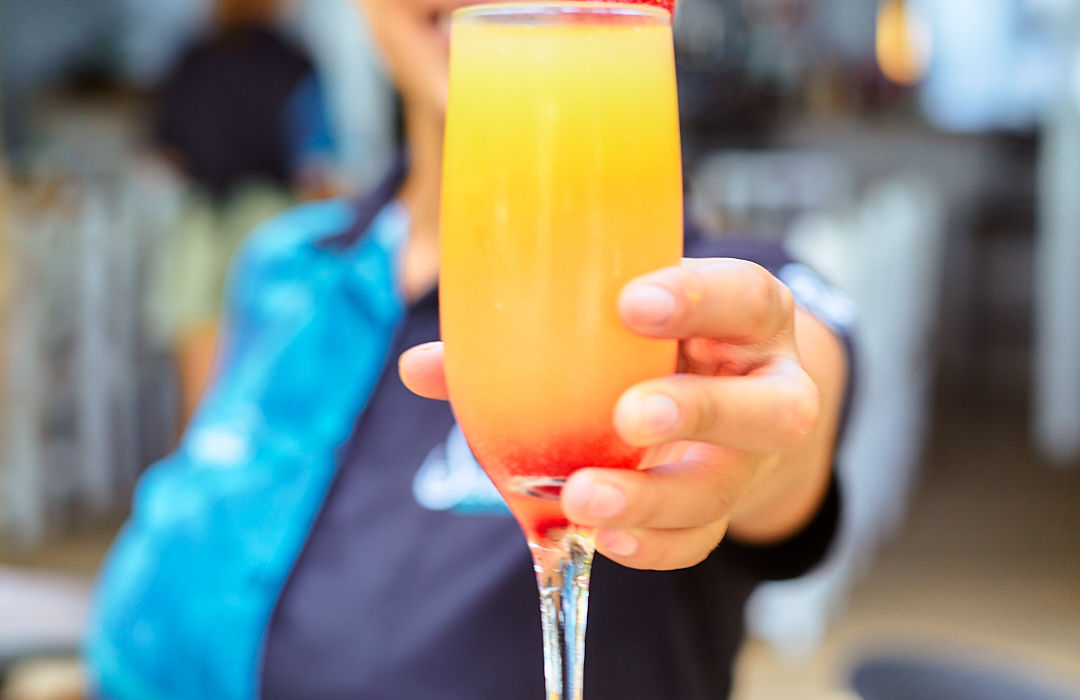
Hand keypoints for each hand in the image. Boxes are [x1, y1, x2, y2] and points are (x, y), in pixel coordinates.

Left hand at [400, 259, 829, 570]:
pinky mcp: (729, 508)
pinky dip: (652, 544)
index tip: (632, 301)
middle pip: (768, 407)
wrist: (729, 394)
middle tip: (629, 416)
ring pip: (730, 485)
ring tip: (586, 499)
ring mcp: (754, 457)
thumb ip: (535, 336)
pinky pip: (703, 538)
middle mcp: (770, 388)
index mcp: (748, 319)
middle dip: (698, 412)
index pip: (744, 296)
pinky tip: (602, 539)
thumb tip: (421, 366)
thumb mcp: (624, 322)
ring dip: (657, 497)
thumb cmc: (660, 345)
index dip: (698, 298)